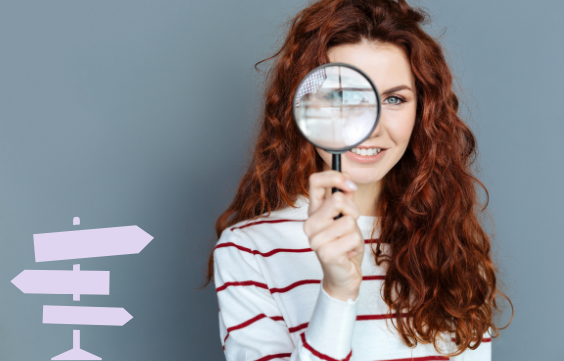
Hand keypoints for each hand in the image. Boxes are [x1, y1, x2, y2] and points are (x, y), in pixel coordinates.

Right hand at [303, 170, 364, 301]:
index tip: (350, 184)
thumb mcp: (346, 218)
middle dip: (353, 210)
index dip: (334, 177)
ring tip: (347, 242)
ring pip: (349, 220)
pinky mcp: (325, 253)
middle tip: (351, 225)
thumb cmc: (344, 245)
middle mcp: (309, 224)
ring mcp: (315, 239)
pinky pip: (353, 238)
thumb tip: (347, 179)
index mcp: (313, 212)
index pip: (315, 182)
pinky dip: (357, 245)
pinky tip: (348, 253)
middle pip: (337, 199)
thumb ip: (345, 199)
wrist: (342, 276)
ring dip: (355, 232)